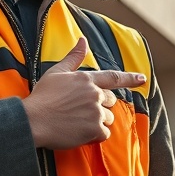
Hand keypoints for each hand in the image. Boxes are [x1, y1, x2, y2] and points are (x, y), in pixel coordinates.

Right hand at [22, 37, 145, 148]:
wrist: (32, 120)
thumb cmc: (42, 96)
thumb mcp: (57, 72)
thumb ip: (74, 57)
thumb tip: (83, 40)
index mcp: (87, 79)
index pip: (114, 77)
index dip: (130, 78)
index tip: (142, 79)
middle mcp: (95, 94)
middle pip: (110, 101)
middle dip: (100, 105)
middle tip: (79, 110)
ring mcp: (96, 112)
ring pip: (108, 118)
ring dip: (97, 121)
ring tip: (76, 121)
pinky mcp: (94, 129)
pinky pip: (104, 134)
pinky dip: (94, 135)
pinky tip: (79, 132)